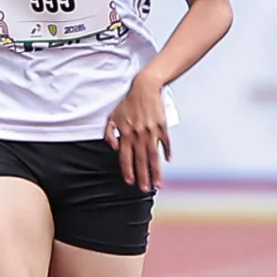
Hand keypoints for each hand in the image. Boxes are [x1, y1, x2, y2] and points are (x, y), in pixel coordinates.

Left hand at [105, 73, 170, 190]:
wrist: (145, 88)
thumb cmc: (128, 103)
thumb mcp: (112, 116)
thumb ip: (109, 133)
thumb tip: (113, 147)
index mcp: (126, 133)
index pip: (126, 157)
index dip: (128, 170)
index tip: (130, 181)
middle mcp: (139, 135)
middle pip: (141, 160)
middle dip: (143, 176)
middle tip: (144, 189)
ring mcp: (152, 132)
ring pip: (153, 155)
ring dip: (156, 171)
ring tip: (158, 183)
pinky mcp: (162, 127)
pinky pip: (165, 142)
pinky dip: (167, 152)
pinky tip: (167, 161)